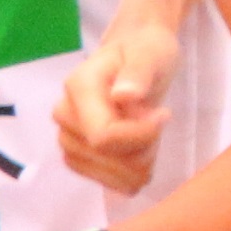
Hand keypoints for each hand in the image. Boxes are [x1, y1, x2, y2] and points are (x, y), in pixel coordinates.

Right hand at [59, 21, 182, 192]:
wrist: (136, 55)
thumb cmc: (145, 51)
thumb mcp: (150, 54)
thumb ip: (138, 73)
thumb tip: (124, 96)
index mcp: (79, 87)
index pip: (102, 135)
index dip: (140, 136)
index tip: (165, 115)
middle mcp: (65, 113)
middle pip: (103, 156)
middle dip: (141, 149)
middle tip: (159, 123)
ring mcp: (68, 134)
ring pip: (100, 172)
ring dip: (136, 165)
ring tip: (152, 138)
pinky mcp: (78, 152)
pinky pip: (99, 179)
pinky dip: (126, 177)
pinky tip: (145, 161)